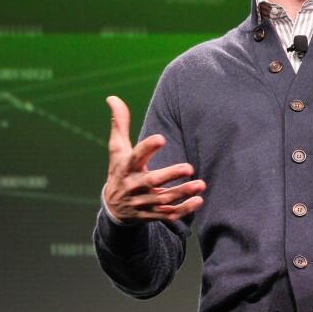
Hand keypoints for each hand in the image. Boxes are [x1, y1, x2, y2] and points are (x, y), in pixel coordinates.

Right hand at [103, 95, 204, 223]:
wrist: (113, 208)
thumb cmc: (119, 170)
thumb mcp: (117, 148)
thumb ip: (119, 123)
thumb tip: (112, 97)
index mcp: (126, 167)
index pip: (135, 156)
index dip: (147, 148)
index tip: (161, 138)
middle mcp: (134, 186)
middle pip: (152, 181)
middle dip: (170, 175)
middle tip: (189, 167)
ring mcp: (143, 202)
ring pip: (163, 200)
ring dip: (182, 193)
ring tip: (201, 185)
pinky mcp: (152, 214)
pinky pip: (168, 214)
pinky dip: (183, 210)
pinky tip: (198, 200)